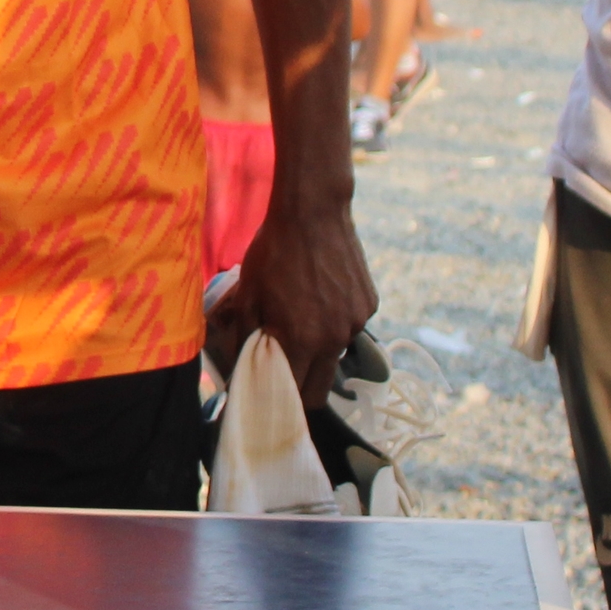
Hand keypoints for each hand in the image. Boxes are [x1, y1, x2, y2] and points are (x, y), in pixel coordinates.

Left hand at [226, 191, 372, 406]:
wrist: (313, 213)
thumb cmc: (273, 252)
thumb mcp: (249, 294)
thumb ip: (246, 336)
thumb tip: (240, 365)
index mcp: (301, 340)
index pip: (295, 394)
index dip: (279, 396)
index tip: (268, 391)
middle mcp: (334, 339)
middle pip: (321, 389)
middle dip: (302, 389)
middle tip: (285, 371)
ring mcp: (356, 323)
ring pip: (336, 355)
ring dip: (319, 350)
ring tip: (302, 317)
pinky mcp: (369, 305)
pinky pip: (350, 327)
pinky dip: (335, 322)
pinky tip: (322, 295)